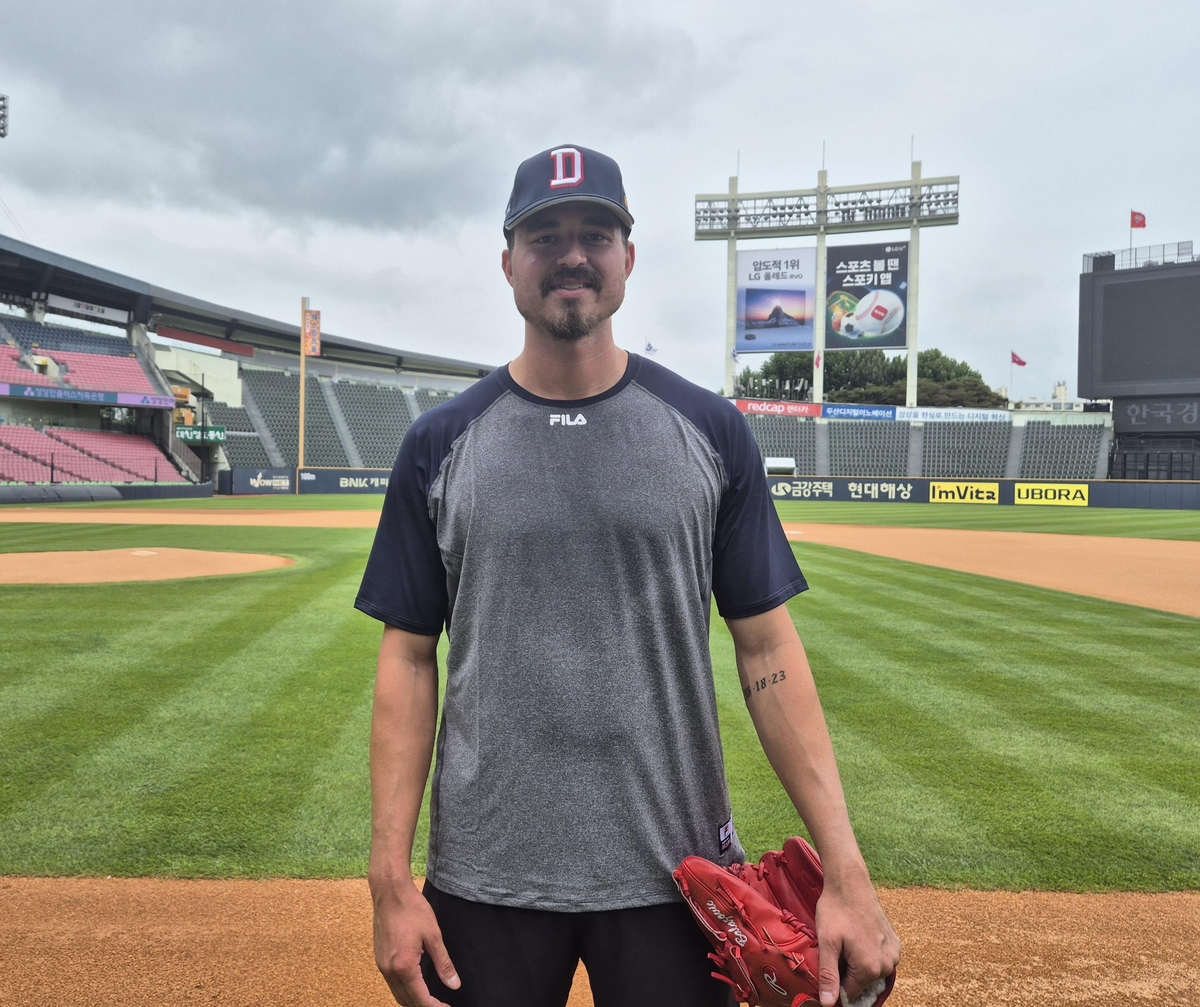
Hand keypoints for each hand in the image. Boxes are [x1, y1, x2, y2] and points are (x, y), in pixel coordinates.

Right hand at [371, 877, 460, 1006]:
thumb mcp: (433, 935)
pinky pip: (391, 983)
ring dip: (413, 1000)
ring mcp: (382, 966)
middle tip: (441, 1005)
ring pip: (397, 994)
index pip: (420, 999)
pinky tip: (416, 984)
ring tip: (430, 999)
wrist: (389, 892)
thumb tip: (454, 985)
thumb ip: (444, 963)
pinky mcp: (379, 959)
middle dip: (424, 1006)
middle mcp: (389, 970)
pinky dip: (404, 990)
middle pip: (406, 1001)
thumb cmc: (412, 909)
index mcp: (404, 966)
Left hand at [814, 865, 899, 1005]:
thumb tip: (828, 1003)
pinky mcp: (895, 943)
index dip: (834, 986)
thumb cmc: (836, 910)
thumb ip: (829, 975)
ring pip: (871, 973)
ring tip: (847, 944)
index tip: (828, 970)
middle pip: (861, 984)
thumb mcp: (827, 943)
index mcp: (870, 968)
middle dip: (847, 974)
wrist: (850, 882)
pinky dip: (869, 957)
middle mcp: (887, 965)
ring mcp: (893, 954)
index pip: (849, 994)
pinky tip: (858, 941)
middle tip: (837, 951)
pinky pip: (881, 960)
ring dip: (858, 966)